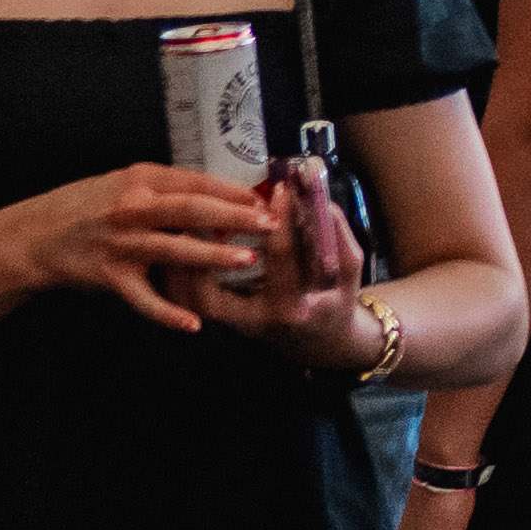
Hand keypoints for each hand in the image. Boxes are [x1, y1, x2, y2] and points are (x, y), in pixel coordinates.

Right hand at [35, 158, 282, 331]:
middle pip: (191, 211)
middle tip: (269, 224)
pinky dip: (168, 314)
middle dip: (234, 217)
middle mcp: (132, 209)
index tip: (264, 198)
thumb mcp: (126, 185)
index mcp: (140, 180)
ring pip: (174, 250)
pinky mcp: (111, 276)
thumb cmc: (89, 206)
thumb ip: (167, 192)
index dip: (231, 190)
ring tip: (246, 260)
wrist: (37, 236)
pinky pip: (145, 299)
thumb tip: (220, 202)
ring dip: (212, 257)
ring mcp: (121, 244)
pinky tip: (193, 324)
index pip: (194, 182)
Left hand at [203, 169, 403, 382]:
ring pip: (193, 303)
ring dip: (182, 268)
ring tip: (184, 228)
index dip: (279, 218)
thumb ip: (338, 234)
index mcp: (292, 305)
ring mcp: (236, 324)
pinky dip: (183, 277)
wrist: (321, 342)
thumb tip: (319, 198)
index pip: (279, 256)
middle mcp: (258, 319)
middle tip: (203, 214)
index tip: (279, 187)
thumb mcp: (348, 269)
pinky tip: (185, 246)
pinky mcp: (225, 321)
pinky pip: (193, 302)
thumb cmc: (335, 301)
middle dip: (203, 253)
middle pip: (212, 294)